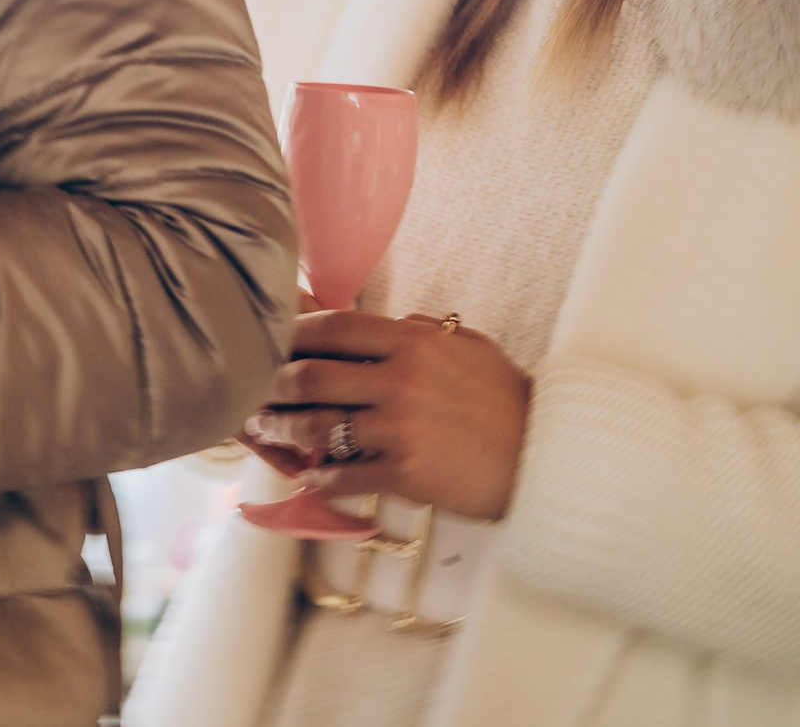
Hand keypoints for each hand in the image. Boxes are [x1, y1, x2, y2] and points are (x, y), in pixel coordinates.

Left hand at [237, 310, 531, 521]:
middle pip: (311, 375)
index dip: (293, 332)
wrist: (549, 460)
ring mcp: (401, 428)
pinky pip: (344, 474)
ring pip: (317, 427)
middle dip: (271, 384)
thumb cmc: (508, 402)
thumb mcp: (468, 348)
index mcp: (414, 342)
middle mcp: (401, 379)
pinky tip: (307, 477)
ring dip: (282, 431)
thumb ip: (421, 331)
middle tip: (250, 391)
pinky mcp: (405, 473)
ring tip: (265, 432)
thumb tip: (383, 321)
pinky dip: (318, 477)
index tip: (268, 340)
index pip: (335, 327)